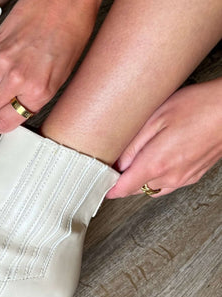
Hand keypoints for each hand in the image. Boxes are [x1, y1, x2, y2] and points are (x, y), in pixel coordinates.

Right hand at [0, 0, 98, 132]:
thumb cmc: (73, 29)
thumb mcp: (65, 72)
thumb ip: (39, 94)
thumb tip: (22, 108)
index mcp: (39, 89)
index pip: (6, 122)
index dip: (3, 124)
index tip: (4, 122)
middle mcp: (18, 78)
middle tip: (9, 100)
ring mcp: (2, 60)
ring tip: (8, 80)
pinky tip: (5, 63)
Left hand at [106, 78, 221, 198]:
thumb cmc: (199, 107)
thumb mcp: (156, 117)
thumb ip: (133, 143)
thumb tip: (116, 161)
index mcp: (157, 163)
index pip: (123, 189)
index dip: (107, 189)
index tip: (97, 185)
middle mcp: (171, 176)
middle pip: (136, 188)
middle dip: (123, 180)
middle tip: (112, 165)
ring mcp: (185, 178)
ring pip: (153, 187)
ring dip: (141, 178)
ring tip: (135, 159)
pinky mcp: (195, 174)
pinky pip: (169, 183)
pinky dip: (158, 175)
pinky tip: (158, 157)